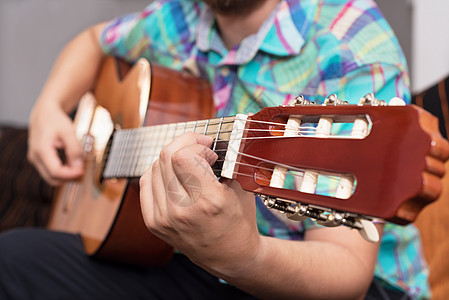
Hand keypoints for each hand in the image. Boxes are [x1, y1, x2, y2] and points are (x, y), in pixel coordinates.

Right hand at [27, 100, 83, 185]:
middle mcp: (35, 157)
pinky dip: (61, 171)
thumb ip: (74, 148)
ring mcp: (35, 159)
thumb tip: (78, 165)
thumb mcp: (68, 131)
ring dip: (64, 175)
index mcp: (41, 150)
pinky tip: (70, 163)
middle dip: (68, 177)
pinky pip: (49, 171)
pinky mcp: (38, 160)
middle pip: (52, 178)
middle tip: (81, 169)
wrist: (44, 113)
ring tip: (77, 165)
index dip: (70, 174)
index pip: (55, 171)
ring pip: (50, 177)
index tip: (82, 171)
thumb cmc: (55, 120)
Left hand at [139, 133, 260, 275]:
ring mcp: (164, 219)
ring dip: (173, 157)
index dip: (196, 144)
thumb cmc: (239, 222)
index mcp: (208, 202)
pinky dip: (160, 171)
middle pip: (166, 157)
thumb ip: (224, 162)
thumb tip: (205, 141)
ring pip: (155, 167)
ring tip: (190, 163)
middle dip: (185, 144)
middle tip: (200, 148)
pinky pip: (146, 183)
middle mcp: (182, 211)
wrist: (230, 256)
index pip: (182, 156)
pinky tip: (174, 174)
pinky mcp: (154, 223)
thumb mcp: (241, 188)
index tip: (209, 149)